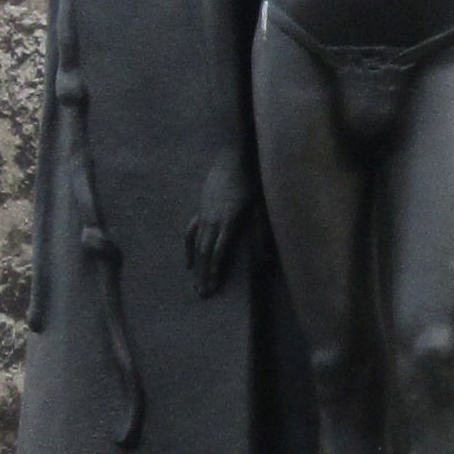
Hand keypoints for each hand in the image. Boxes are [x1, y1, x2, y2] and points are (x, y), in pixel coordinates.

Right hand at [186, 150, 256, 295]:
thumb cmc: (251, 181)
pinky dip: (189, 249)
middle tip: (202, 294)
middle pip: (206, 252)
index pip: (219, 251)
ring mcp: (204, 215)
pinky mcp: (201, 210)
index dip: (215, 270)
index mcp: (229, 221)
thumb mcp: (260, 206)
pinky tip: (188, 262)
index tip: (213, 286)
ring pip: (197, 245)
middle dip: (204, 274)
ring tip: (196, 284)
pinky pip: (191, 233)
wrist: (233, 159)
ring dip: (197, 266)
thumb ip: (259, 231)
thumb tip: (265, 258)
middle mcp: (213, 221)